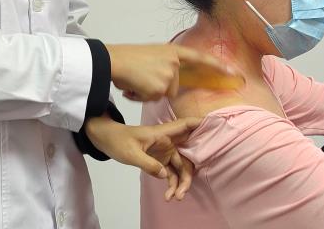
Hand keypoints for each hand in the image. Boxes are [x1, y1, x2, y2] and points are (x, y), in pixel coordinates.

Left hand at [83, 115, 202, 201]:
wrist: (108, 141)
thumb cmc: (120, 141)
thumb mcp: (132, 154)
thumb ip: (149, 164)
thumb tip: (164, 175)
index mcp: (164, 133)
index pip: (186, 125)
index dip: (202, 125)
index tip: (215, 129)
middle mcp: (169, 141)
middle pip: (187, 154)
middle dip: (188, 173)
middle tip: (183, 192)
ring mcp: (166, 152)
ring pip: (181, 167)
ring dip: (180, 183)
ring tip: (175, 198)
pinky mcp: (160, 161)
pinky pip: (171, 174)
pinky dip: (171, 184)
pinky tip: (167, 196)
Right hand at [107, 43, 240, 101]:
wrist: (115, 61)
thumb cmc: (130, 59)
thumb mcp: (154, 56)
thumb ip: (168, 65)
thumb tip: (171, 82)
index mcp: (173, 51)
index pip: (200, 58)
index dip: (217, 66)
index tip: (233, 72)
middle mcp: (175, 61)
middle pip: (175, 85)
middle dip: (160, 87)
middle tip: (143, 78)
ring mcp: (169, 74)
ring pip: (164, 93)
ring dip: (150, 92)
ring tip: (137, 81)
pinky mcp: (161, 87)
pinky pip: (154, 99)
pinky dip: (143, 97)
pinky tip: (135, 87)